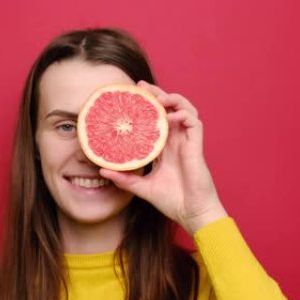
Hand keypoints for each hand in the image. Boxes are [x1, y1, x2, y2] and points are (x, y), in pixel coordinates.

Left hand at [99, 80, 227, 234]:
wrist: (191, 213)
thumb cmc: (172, 201)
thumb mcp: (142, 187)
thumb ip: (124, 179)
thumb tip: (102, 170)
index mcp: (165, 148)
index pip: (156, 120)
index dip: (148, 106)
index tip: (133, 96)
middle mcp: (176, 142)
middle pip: (170, 109)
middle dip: (158, 94)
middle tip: (142, 87)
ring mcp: (188, 143)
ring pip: (185, 110)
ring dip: (173, 100)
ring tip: (158, 97)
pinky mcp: (197, 147)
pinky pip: (194, 123)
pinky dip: (184, 114)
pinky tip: (171, 115)